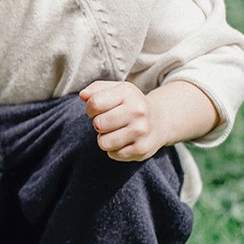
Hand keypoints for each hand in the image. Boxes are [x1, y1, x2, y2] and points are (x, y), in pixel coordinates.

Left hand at [80, 80, 219, 161]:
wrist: (160, 120)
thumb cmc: (130, 104)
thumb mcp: (116, 90)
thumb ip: (96, 89)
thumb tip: (83, 95)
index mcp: (128, 93)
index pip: (94, 103)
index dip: (91, 108)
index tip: (98, 110)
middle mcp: (137, 111)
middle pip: (98, 124)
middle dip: (98, 124)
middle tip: (108, 122)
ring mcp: (141, 131)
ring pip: (104, 142)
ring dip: (105, 138)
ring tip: (115, 132)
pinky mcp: (141, 149)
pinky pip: (113, 154)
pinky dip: (114, 149)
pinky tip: (124, 141)